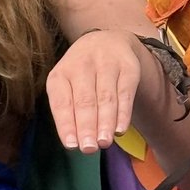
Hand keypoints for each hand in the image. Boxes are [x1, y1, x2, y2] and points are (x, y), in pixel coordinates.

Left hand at [46, 29, 142, 153]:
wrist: (108, 40)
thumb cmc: (82, 73)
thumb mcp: (68, 85)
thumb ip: (69, 111)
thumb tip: (75, 141)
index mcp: (61, 73)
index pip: (62, 101)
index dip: (66, 123)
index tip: (71, 145)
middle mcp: (82, 65)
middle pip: (84, 100)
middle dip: (86, 126)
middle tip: (88, 148)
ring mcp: (106, 64)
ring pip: (106, 97)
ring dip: (105, 122)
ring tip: (104, 142)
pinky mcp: (128, 67)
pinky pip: (125, 93)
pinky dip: (123, 113)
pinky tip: (120, 129)